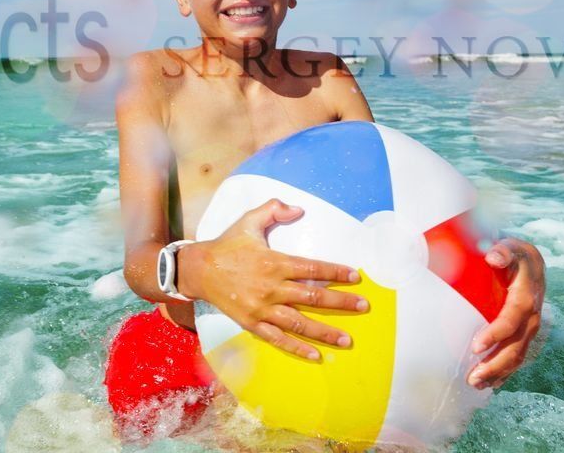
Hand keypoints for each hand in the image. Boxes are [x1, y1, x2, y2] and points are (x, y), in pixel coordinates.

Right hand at [180, 198, 368, 361]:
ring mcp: (262, 309)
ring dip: (325, 331)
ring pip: (299, 322)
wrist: (199, 270)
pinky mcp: (252, 323)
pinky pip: (278, 339)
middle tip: (364, 306)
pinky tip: (315, 355)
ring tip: (347, 339)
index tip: (355, 276)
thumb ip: (273, 209)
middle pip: (313, 297)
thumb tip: (299, 209)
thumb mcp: (249, 220)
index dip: (335, 272)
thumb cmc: (227, 244)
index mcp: (274, 262)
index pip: (312, 268)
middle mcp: (271, 287)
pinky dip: (297, 348)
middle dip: (341, 302)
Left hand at [467, 237, 545, 388]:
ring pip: (517, 356)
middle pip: (516, 346)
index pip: (513, 317)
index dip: (497, 333)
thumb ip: (503, 250)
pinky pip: (517, 357)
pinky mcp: (525, 336)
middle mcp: (532, 316)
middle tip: (473, 377)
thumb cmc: (515, 255)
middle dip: (496, 364)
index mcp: (527, 295)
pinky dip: (504, 373)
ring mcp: (530, 329)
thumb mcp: (512, 247)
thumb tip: (493, 257)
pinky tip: (489, 384)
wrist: (532, 265)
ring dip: (498, 373)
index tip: (476, 345)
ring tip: (475, 384)